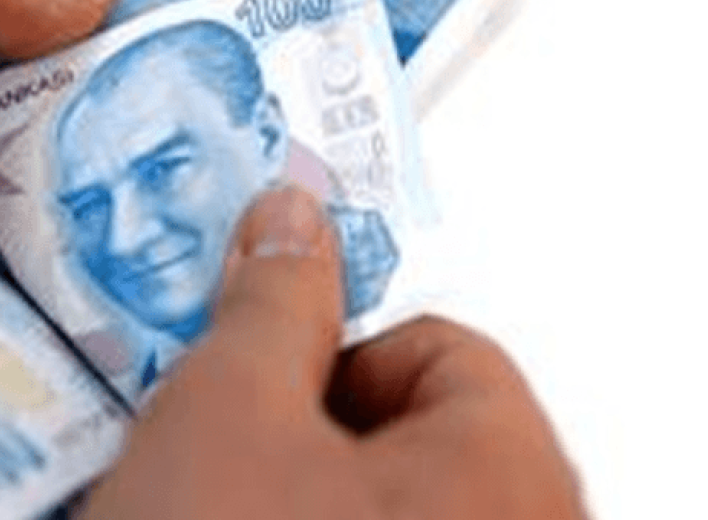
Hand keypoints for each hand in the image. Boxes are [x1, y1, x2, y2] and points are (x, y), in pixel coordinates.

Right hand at [82, 187, 586, 519]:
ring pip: (367, 503)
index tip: (248, 354)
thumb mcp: (226, 418)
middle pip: (401, 430)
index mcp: (509, 475)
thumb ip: (271, 301)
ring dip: (280, 489)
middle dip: (293, 421)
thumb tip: (294, 217)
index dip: (326, 337)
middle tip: (209, 449)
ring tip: (198, 507)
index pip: (437, 347)